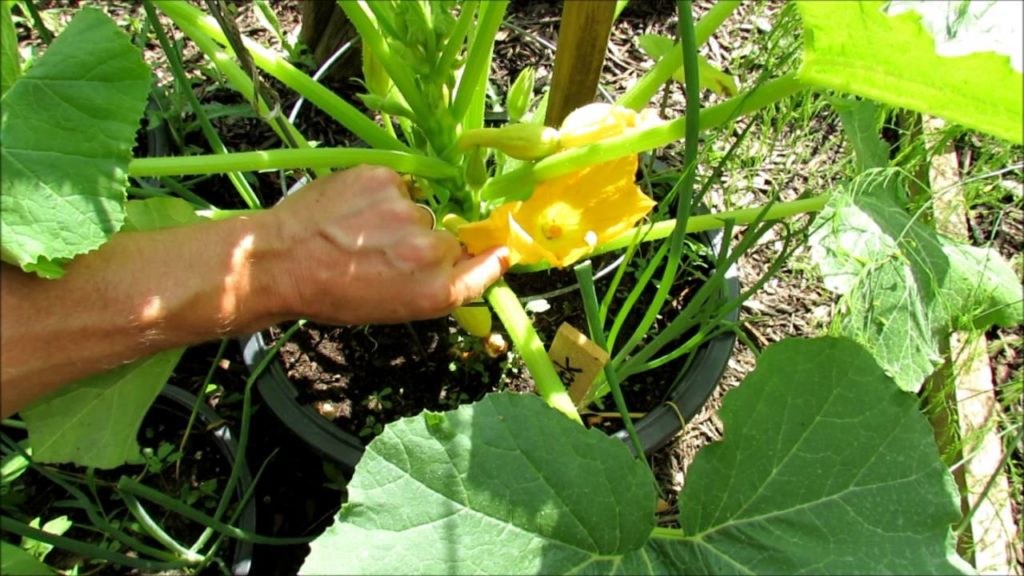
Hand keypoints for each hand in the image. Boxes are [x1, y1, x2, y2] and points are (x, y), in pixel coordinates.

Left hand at [263, 165, 508, 324]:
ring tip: (360, 232)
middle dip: (424, 242)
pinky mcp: (384, 179)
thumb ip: (432, 287)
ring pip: (419, 209)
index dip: (490, 259)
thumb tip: (458, 264)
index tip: (497, 250)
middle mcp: (427, 251)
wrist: (279, 262)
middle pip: (447, 237)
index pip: (483, 268)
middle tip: (385, 252)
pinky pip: (397, 185)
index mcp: (432, 292)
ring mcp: (407, 210)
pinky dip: (379, 194)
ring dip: (398, 217)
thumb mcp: (390, 308)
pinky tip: (353, 211)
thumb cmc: (329, 294)